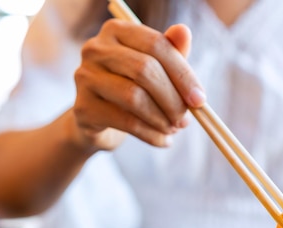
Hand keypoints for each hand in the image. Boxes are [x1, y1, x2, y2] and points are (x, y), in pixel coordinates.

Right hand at [73, 20, 205, 150]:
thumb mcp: (155, 68)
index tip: (200, 99)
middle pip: (145, 70)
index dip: (182, 73)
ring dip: (162, 118)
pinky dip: (150, 134)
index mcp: (116, 31)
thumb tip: (184, 31)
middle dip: (173, 99)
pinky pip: (126, 122)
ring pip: (134, 97)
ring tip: (174, 129)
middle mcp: (95, 48)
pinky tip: (162, 141)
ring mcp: (85, 78)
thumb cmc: (131, 88)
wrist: (98, 120)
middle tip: (186, 119)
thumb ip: (171, 51)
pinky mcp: (83, 108)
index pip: (156, 45)